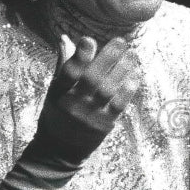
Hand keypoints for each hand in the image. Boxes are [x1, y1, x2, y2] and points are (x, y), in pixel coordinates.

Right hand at [34, 35, 140, 164]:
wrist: (60, 151)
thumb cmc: (58, 114)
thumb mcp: (54, 91)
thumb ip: (63, 65)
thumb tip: (65, 38)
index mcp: (58, 92)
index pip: (68, 72)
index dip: (78, 56)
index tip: (89, 40)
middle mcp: (73, 103)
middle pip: (92, 77)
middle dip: (108, 57)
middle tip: (122, 42)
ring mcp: (90, 115)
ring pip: (108, 89)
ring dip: (122, 70)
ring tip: (132, 55)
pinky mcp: (104, 124)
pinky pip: (119, 104)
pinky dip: (128, 89)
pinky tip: (135, 76)